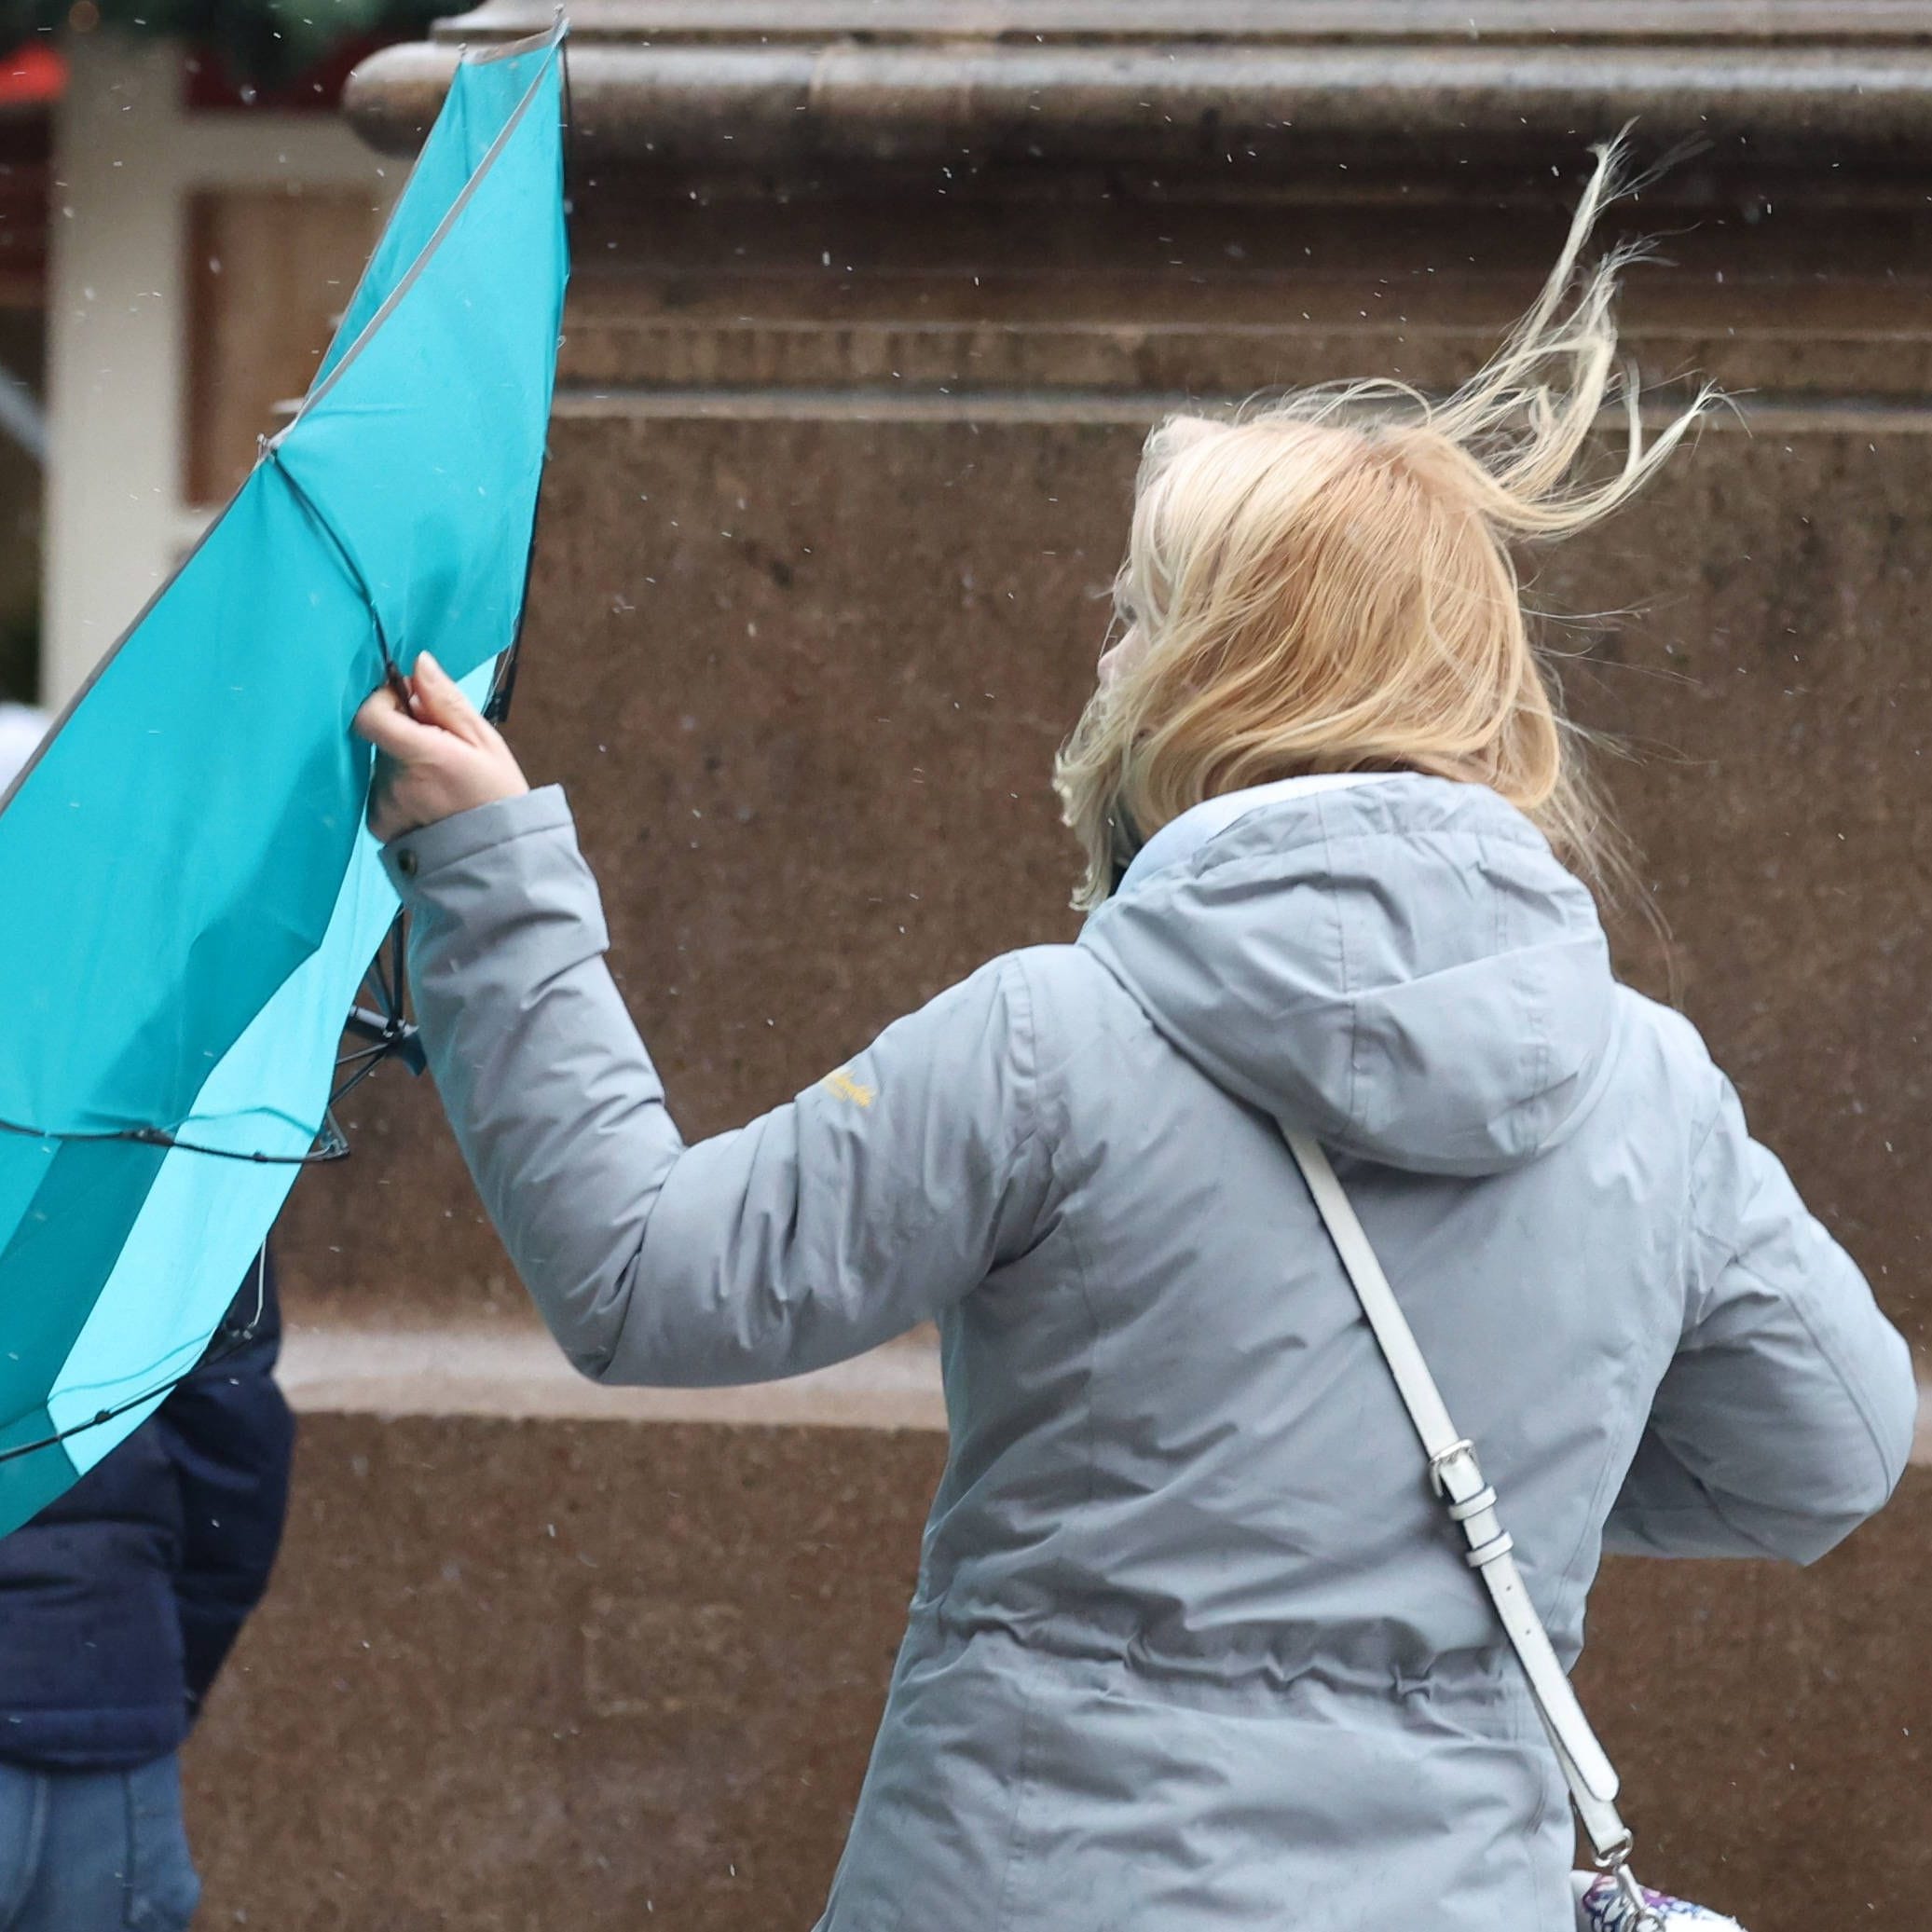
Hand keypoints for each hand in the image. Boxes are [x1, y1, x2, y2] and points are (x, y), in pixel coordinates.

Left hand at [353, 651, 528, 843]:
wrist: (497, 859)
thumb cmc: (498, 796)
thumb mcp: (485, 743)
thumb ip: (447, 702)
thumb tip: (418, 663)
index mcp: (424, 757)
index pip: (371, 716)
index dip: (382, 700)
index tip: (406, 702)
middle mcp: (396, 782)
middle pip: (382, 737)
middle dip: (406, 735)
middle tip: (443, 753)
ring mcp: (383, 805)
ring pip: (382, 763)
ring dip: (404, 763)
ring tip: (441, 784)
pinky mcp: (377, 823)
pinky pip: (380, 790)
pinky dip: (399, 789)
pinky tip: (429, 804)